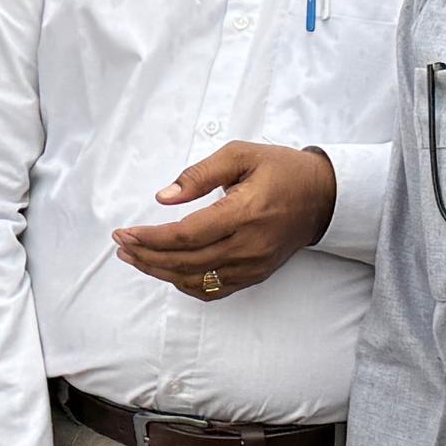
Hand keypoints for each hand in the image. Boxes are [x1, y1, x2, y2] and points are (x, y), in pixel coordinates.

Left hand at [111, 142, 335, 300]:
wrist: (324, 197)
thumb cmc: (282, 170)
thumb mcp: (240, 155)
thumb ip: (199, 175)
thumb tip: (164, 197)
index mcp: (243, 213)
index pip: (185, 235)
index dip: (150, 238)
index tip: (125, 233)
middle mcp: (248, 246)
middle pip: (184, 262)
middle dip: (146, 256)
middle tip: (121, 245)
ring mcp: (253, 266)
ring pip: (195, 280)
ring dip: (159, 272)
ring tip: (135, 257)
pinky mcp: (255, 275)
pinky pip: (213, 290)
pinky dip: (185, 283)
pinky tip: (166, 271)